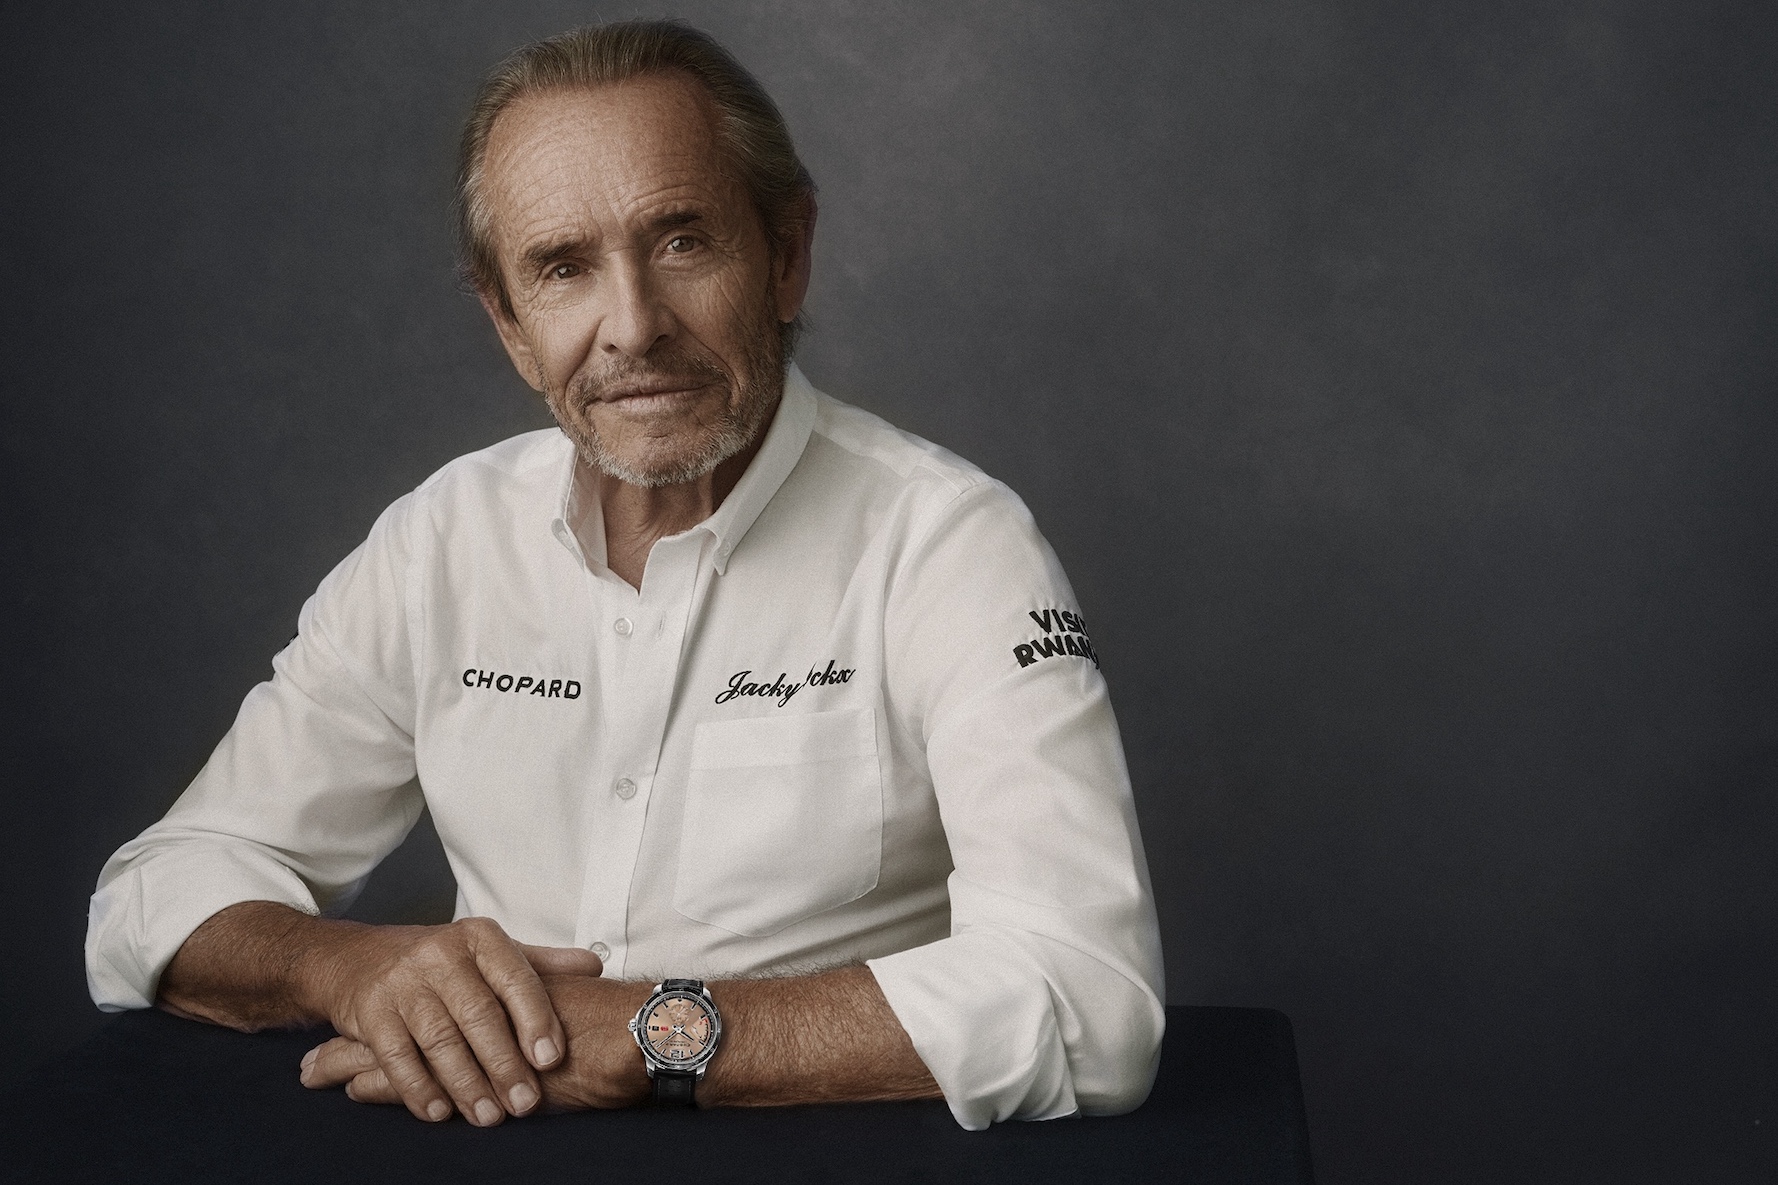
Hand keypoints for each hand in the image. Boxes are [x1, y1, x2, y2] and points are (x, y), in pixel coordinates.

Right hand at [304, 974, 652, 1113]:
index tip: (551, 1059)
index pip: (516, 978)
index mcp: (479, 938)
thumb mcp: (489, 953)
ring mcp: (402, 982)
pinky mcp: (370, 1012)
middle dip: (504, 1064)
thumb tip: (595, 966)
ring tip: (489, 1116)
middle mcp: (440, 953)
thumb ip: (541, 963)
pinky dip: (419, 1088)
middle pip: (479, 1015)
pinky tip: (440, 1111)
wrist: (355, 958)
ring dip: (467, 1084)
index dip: (536, 1020)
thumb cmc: (440, 962)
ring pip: (440, 1040)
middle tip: (525, 1103)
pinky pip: (397, 1056)